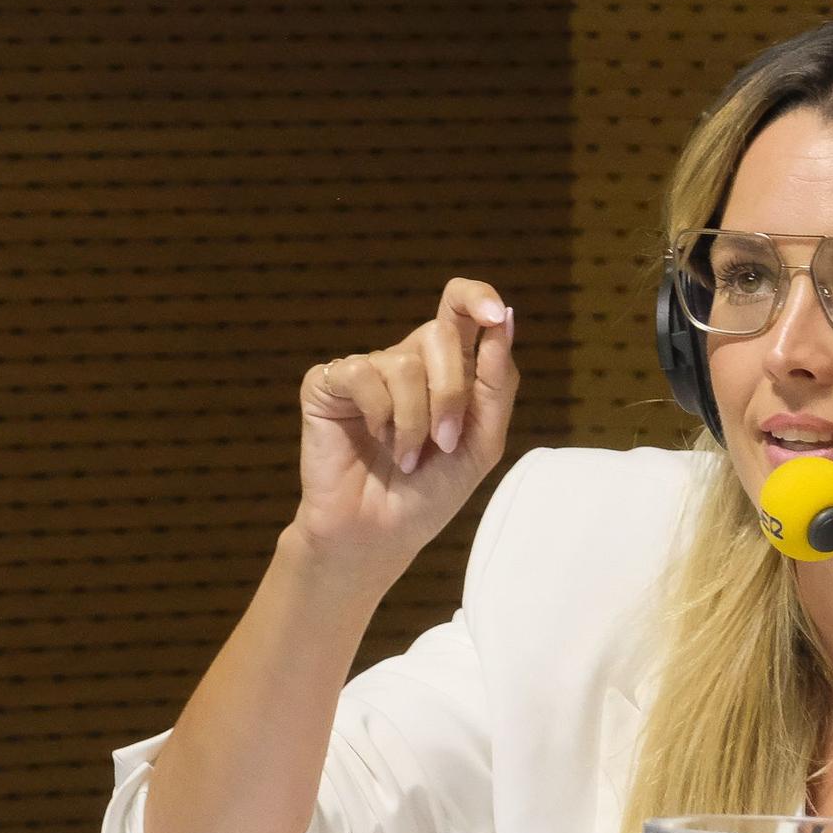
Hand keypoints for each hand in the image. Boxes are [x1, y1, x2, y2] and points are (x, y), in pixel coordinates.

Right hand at [291, 277, 516, 570]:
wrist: (380, 534)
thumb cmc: (431, 493)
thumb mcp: (481, 443)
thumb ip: (497, 383)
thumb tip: (506, 319)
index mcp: (447, 368)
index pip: (460, 307)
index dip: (478, 298)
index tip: (497, 316)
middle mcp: (405, 360)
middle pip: (439, 335)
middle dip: (450, 394)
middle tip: (443, 443)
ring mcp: (366, 370)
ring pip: (404, 363)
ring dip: (415, 421)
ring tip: (405, 456)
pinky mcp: (326, 384)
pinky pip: (362, 375)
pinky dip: (379, 417)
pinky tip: (374, 441)